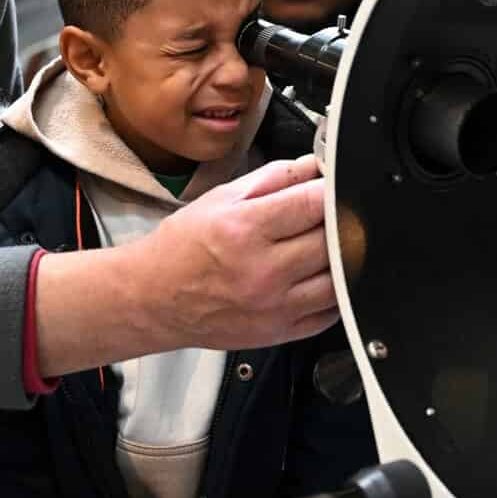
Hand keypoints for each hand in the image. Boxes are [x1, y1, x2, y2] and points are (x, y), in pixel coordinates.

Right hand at [134, 155, 336, 348]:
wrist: (152, 299)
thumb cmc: (182, 248)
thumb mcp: (221, 198)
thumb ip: (274, 178)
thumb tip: (315, 165)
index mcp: (245, 229)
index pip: (314, 202)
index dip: (332, 189)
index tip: (335, 186)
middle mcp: (263, 271)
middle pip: (332, 239)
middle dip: (340, 220)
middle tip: (333, 213)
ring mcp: (274, 307)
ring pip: (340, 277)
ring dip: (344, 257)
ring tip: (330, 245)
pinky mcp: (279, 332)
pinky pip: (329, 313)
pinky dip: (337, 292)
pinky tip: (323, 276)